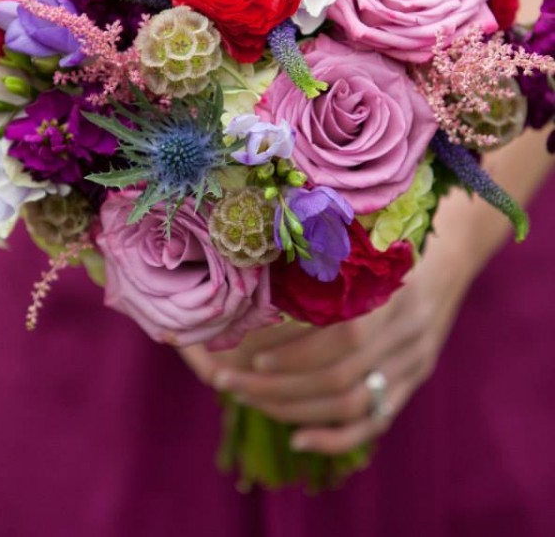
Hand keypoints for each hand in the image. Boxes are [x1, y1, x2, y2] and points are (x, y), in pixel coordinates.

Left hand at [198, 236, 471, 454]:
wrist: (451, 256)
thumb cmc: (391, 240)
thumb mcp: (364, 241)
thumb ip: (325, 259)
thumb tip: (258, 278)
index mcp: (393, 294)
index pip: (341, 337)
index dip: (294, 350)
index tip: (247, 352)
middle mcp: (407, 334)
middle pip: (339, 379)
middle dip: (276, 386)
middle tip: (228, 381)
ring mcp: (413, 364)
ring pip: (351, 406)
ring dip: (293, 410)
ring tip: (247, 400)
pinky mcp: (412, 383)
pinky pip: (375, 422)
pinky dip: (335, 438)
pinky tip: (298, 439)